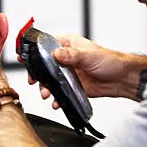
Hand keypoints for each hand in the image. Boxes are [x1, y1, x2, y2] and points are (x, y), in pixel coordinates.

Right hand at [30, 34, 146, 105]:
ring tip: (46, 94)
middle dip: (38, 74)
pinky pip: (59, 92)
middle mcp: (65, 58)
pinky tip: (56, 102)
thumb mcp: (89, 55)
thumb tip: (57, 54)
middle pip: (44, 65)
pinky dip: (55, 98)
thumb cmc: (110, 61)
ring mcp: (67, 72)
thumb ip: (72, 54)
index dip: (34, 51)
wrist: (122, 79)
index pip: (46, 45)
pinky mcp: (71, 86)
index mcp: (67, 44)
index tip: (25, 58)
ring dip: (45, 88)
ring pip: (49, 80)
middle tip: (34, 81)